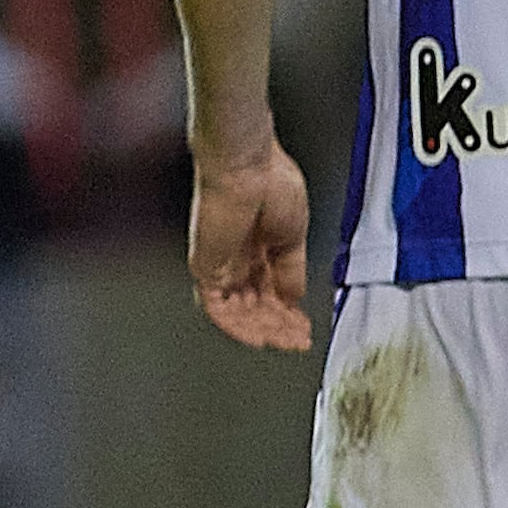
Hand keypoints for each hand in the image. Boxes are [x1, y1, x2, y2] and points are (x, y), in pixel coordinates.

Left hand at [188, 148, 311, 352]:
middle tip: (297, 340)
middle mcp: (235, 258)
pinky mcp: (205, 267)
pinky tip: (258, 337)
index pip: (268, 291)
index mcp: (256, 247)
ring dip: (262, 330)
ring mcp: (219, 264)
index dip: (287, 314)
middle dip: (278, 327)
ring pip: (236, 312)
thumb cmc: (269, 182)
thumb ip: (290, 271)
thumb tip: (293, 298)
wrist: (247, 166)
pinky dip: (237, 327)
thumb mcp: (293, 235)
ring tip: (286, 340)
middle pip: (253, 306)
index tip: (303, 329)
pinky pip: (217, 307)